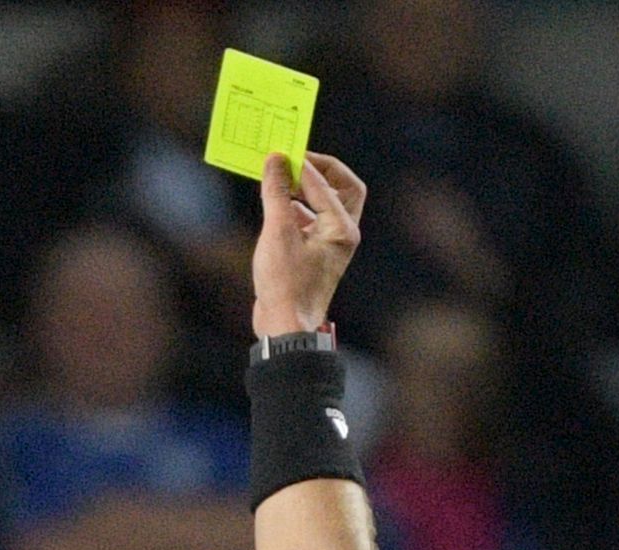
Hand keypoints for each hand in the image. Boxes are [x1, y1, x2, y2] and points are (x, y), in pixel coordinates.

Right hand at [255, 149, 370, 337]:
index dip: (301, 164)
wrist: (285, 327)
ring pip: (326, 203)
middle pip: (343, 187)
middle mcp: (342, 234)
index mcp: (342, 228)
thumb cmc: (286, 283)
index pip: (324, 183)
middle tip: (297, 159)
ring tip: (280, 179)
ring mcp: (330, 244)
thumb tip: (275, 160)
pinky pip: (310, 220)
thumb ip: (277, 192)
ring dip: (306, 188)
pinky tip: (274, 206)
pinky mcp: (314, 253)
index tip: (279, 153)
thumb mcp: (278, 232)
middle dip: (321, 171)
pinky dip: (295, 207)